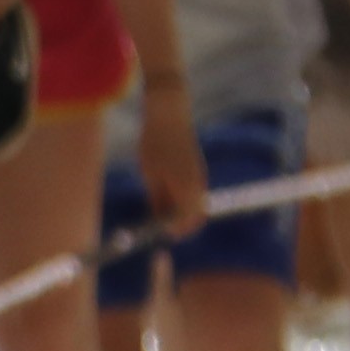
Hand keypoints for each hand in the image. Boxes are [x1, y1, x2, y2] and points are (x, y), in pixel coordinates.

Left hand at [139, 99, 208, 234]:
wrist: (169, 115)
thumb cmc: (155, 144)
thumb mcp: (150, 175)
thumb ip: (157, 200)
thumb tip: (159, 220)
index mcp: (187, 188)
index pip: (187, 221)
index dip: (175, 231)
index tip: (162, 236)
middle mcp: (198, 184)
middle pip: (195, 216)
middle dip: (181, 225)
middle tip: (160, 228)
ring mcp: (199, 176)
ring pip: (195, 205)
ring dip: (180, 212)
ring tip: (158, 211)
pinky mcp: (196, 169)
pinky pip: (192, 193)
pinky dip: (181, 200)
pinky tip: (163, 196)